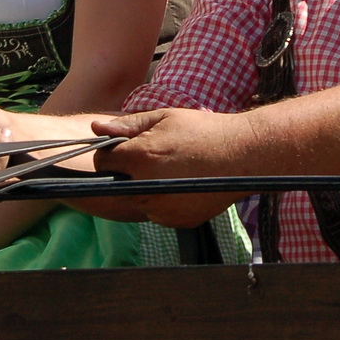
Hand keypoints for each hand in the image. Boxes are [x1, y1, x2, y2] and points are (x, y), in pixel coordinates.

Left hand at [88, 109, 250, 227]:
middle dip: (125, 173)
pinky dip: (162, 201)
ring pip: (136, 201)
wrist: (243, 155)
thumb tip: (96, 127)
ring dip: (142, 188)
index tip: (123, 148)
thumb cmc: (204, 131)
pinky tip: (181, 184)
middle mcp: (147, 187)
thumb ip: (127, 125)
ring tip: (170, 169)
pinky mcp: (177, 221)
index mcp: (141, 157)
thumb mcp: (164, 118)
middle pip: (116, 184)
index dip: (110, 153)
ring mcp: (162, 209)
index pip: (102, 162)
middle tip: (151, 158)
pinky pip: (157, 213)